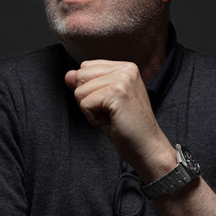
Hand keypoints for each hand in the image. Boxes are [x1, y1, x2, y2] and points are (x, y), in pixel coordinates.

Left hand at [65, 60, 175, 181]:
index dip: (89, 90)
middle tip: (111, 112)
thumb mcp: (102, 102)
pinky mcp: (117, 92)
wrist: (147, 147)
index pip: (85, 68)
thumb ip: (86, 85)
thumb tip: (68, 75)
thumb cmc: (126, 127)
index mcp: (124, 67)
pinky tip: (112, 121)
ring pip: (80, 91)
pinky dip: (93, 119)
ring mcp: (123, 79)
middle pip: (80, 77)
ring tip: (112, 117)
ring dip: (91, 111)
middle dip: (88, 99)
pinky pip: (85, 104)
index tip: (109, 104)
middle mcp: (126, 69)